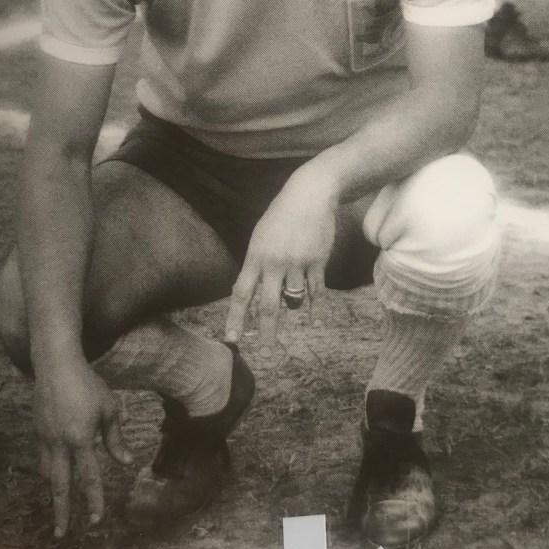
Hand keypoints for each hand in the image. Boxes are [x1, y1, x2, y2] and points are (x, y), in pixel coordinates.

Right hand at [32, 355, 132, 537]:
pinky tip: (53, 473)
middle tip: (60, 534)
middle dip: (61, 511)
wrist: (56, 364)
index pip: (89, 477)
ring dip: (53, 491)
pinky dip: (48, 469)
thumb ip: (115, 437)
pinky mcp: (37, 430)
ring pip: (48, 473)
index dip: (93, 500)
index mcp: (80, 438)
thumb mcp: (108, 408)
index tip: (96, 520)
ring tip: (58, 505)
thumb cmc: (87, 383)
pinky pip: (42, 457)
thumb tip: (126, 461)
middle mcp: (60, 443)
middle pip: (59, 485)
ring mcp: (45, 437)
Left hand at [225, 167, 336, 352]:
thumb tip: (249, 295)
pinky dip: (315, 308)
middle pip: (267, 306)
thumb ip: (256, 266)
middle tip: (264, 354)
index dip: (235, 318)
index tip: (231, 339)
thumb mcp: (260, 237)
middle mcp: (275, 263)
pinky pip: (315, 293)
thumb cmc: (281, 216)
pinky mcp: (318, 261)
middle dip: (265, 333)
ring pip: (293, 300)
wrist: (310, 194)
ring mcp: (298, 263)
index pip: (241, 293)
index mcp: (255, 256)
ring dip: (291, 310)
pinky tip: (314, 321)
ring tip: (289, 311)